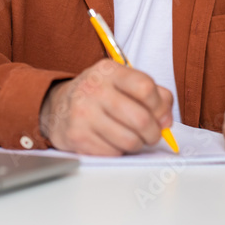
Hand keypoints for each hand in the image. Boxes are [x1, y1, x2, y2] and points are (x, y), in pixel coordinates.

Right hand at [39, 59, 173, 155]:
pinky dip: (119, 151)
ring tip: (132, 138)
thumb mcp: (122, 82)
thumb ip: (153, 94)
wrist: (58, 107)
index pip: (145, 87)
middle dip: (153, 133)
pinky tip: (112, 141)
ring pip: (130, 141)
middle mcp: (94, 89)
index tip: (161, 116)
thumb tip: (166, 120)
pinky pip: (113, 153)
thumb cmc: (99, 95)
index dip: (160, 106)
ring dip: (138, 144)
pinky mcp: (77, 137)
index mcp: (109, 71)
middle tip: (152, 135)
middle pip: (140, 118)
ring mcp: (83, 113)